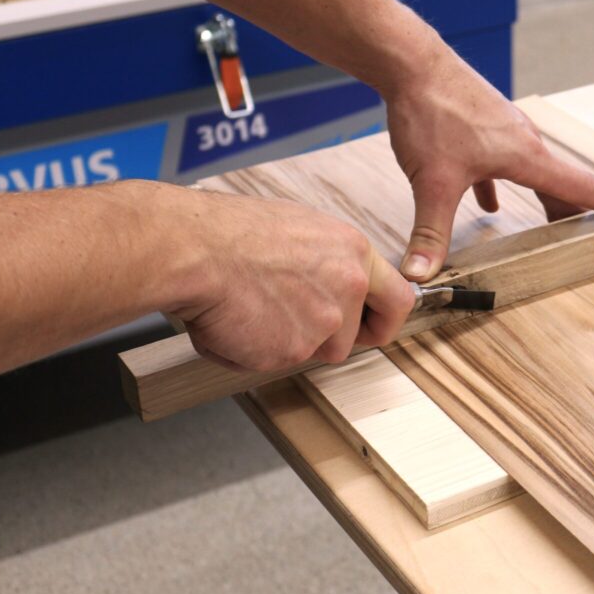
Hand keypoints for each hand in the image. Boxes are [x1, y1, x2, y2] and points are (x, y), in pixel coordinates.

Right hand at [166, 189, 414, 371]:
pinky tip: (235, 322)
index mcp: (354, 252)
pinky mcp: (293, 349)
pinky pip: (275, 362)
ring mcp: (324, 321)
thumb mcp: (299, 231)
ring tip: (252, 310)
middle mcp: (349, 286)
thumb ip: (327, 263)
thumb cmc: (232, 232)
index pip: (398, 299)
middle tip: (293, 325)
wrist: (194, 249)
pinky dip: (253, 351)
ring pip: (312, 351)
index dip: (384, 321)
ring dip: (286, 343)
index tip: (373, 328)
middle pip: (352, 337)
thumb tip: (327, 283)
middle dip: (328, 340)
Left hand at [386, 41, 593, 280]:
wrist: (411, 63)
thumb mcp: (431, 182)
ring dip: (544, 196)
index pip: (579, 184)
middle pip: (560, 182)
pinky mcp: (481, 126)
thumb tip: (420, 276)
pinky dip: (502, 185)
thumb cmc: (431, 113)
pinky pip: (501, 162)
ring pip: (533, 171)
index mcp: (525, 156)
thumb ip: (430, 232)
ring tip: (550, 220)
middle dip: (577, 210)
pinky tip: (488, 202)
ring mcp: (503, 131)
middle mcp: (523, 141)